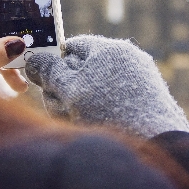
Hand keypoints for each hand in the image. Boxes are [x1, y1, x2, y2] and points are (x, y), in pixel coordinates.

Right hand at [25, 35, 188, 137]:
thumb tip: (33, 59)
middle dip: (68, 86)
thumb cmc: (108, 112)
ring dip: (83, 101)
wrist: (155, 142)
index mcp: (110, 49)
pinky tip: (100, 123)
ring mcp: (141, 76)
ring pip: (99, 85)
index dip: (56, 62)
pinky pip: (117, 96)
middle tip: (63, 106)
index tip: (45, 79)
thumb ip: (49, 71)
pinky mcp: (149, 95)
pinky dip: (104, 108)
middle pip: (86, 67)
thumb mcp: (71, 90)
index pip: (74, 46)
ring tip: (81, 119)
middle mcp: (128, 57)